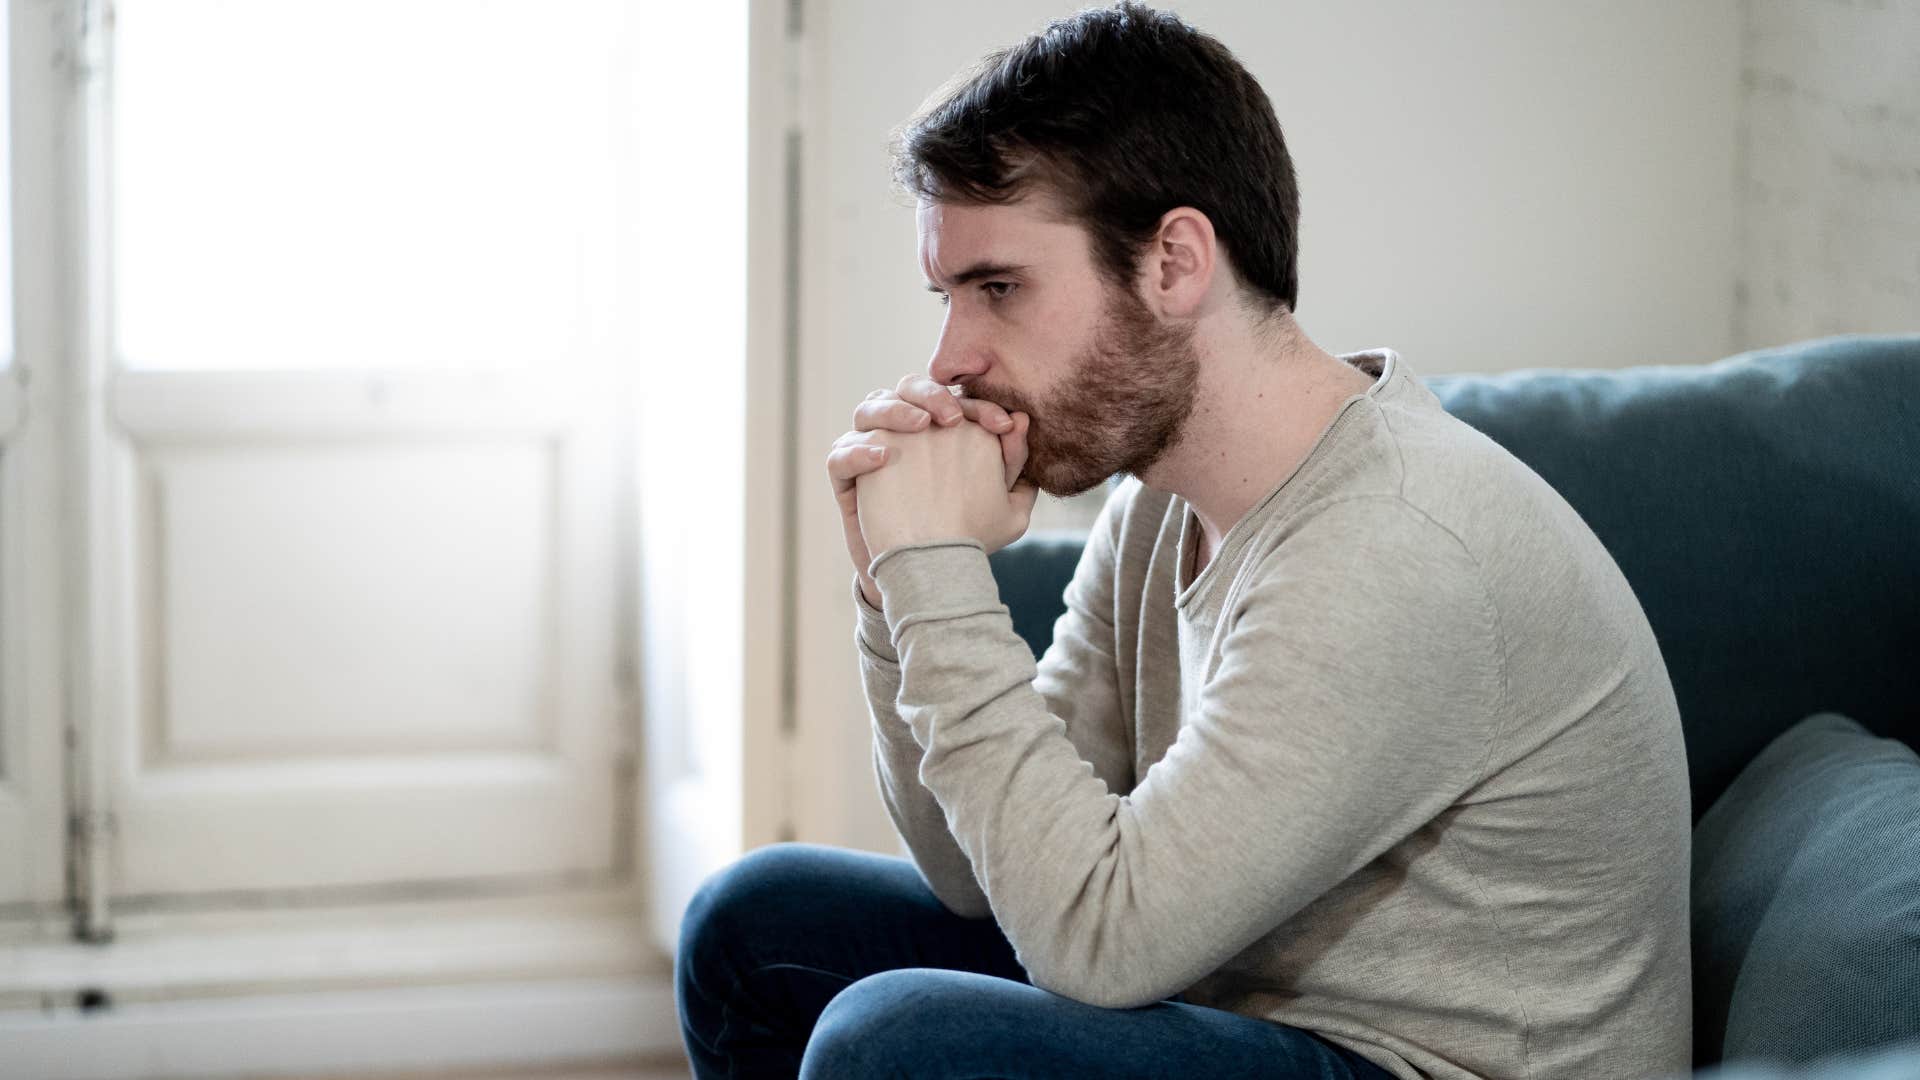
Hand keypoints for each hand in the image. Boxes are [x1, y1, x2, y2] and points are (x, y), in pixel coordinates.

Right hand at [825, 374, 1030, 605]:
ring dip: (894, 410)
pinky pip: (840, 455)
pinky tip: (883, 458)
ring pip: (868, 409)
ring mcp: (872, 451)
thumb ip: (1013, 464)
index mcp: (941, 430)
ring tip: (920, 426)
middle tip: (952, 418)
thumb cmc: (968, 535)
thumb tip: (1022, 421)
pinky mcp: (846, 478)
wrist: (927, 574)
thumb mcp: (1005, 506)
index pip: (955, 400)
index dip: (979, 406)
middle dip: (930, 394)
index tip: (1003, 425)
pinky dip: (858, 452)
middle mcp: (904, 434)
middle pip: (907, 390)